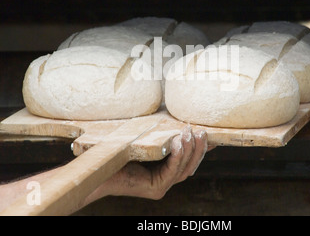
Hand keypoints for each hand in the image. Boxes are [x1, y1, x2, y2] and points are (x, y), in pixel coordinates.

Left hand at [83, 127, 213, 203]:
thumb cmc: (118, 152)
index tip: (211, 137)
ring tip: (191, 133)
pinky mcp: (155, 188)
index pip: (188, 162)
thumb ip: (159, 138)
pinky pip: (172, 171)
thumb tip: (171, 121)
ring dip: (190, 150)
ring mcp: (161, 187)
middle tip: (202, 132)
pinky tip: (179, 142)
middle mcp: (165, 181)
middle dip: (199, 149)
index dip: (201, 150)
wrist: (99, 168)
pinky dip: (178, 156)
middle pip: (190, 167)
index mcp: (163, 172)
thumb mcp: (145, 143)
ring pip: (184, 169)